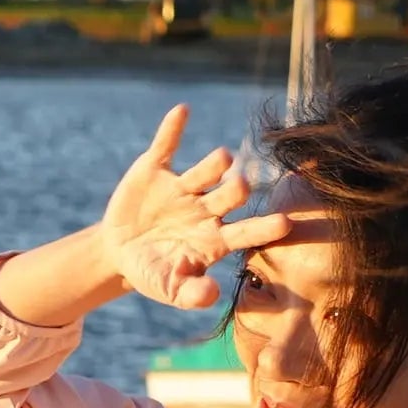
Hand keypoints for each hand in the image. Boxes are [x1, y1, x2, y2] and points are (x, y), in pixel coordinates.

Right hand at [96, 103, 288, 310]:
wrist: (120, 252)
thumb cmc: (154, 272)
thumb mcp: (168, 289)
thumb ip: (191, 294)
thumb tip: (212, 295)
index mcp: (215, 237)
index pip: (247, 231)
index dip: (265, 227)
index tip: (287, 223)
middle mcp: (206, 208)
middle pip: (230, 194)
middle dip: (236, 190)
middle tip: (238, 187)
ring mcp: (183, 188)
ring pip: (206, 170)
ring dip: (214, 163)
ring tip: (222, 159)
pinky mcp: (156, 170)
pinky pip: (166, 146)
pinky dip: (173, 129)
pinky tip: (182, 112)